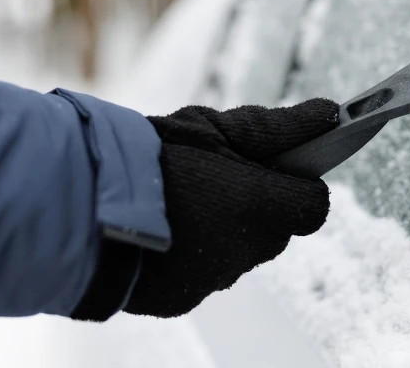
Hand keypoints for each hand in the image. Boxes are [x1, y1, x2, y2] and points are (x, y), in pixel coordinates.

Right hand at [124, 98, 338, 317]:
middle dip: (259, 203)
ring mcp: (214, 279)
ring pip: (239, 251)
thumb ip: (279, 126)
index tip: (279, 169)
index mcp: (260, 207)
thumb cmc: (150, 158)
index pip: (314, 206)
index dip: (299, 184)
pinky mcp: (183, 297)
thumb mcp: (216, 128)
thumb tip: (330, 113)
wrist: (79, 204)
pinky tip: (165, 228)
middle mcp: (245, 251)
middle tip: (218, 178)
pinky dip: (194, 251)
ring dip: (226, 228)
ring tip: (184, 200)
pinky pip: (205, 272)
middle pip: (275, 229)